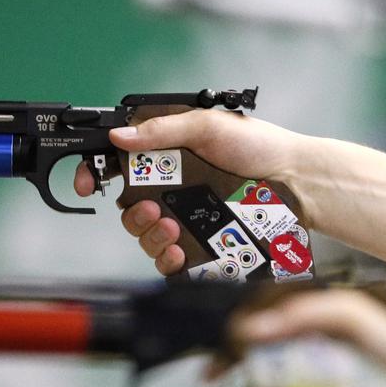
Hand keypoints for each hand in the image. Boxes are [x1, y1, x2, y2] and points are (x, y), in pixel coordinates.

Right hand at [73, 111, 313, 274]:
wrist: (297, 181)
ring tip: (169, 228)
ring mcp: (183, 218)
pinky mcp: (199, 244)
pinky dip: (164, 259)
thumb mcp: (208, 126)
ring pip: (143, 235)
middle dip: (129, 213)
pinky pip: (167, 260)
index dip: (95, 172)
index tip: (88, 184)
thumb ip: (163, 130)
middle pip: (126, 207)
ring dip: (146, 235)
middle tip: (148, 209)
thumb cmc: (260, 146)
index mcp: (166, 154)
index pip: (117, 164)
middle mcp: (170, 187)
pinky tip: (176, 251)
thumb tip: (119, 136)